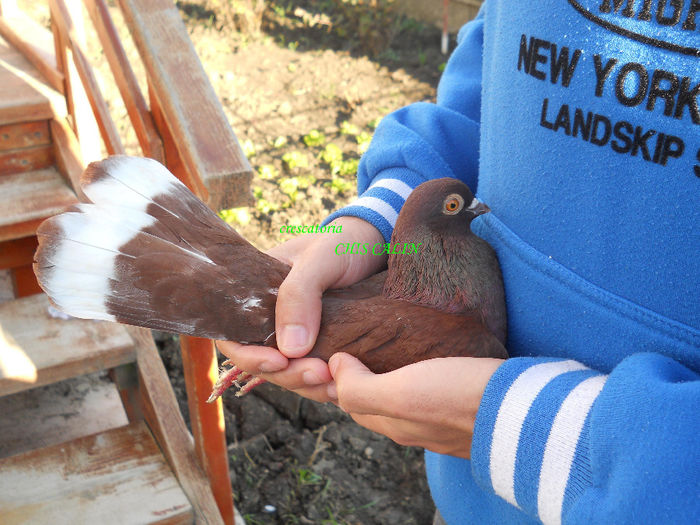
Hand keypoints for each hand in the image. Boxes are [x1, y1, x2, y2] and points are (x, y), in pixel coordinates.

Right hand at [216, 216, 385, 402]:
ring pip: (288, 375)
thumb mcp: (320, 259)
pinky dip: (325, 385)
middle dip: (288, 375)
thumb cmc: (343, 243)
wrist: (377, 246)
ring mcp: (296, 336)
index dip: (249, 357)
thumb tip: (289, 350)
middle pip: (262, 363)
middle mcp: (271, 319)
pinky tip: (342, 383)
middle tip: (320, 373)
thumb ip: (299, 295)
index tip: (280, 361)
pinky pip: (313, 375)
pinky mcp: (321, 348)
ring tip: (336, 383)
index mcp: (257, 295)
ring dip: (308, 385)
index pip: (233, 336)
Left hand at [327, 353, 503, 457]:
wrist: (524, 412)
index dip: (337, 377)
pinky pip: (430, 390)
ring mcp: (441, 420)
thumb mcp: (401, 394)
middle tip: (359, 339)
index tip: (337, 345)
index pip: (349, 400)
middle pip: (374, 400)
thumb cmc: (459, 398)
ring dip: (390, 372)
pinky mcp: (465, 407)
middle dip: (360, 375)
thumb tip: (337, 367)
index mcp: (393, 424)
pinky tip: (426, 353)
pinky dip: (418, 372)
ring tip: (391, 340)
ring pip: (403, 394)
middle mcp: (414, 427)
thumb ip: (360, 389)